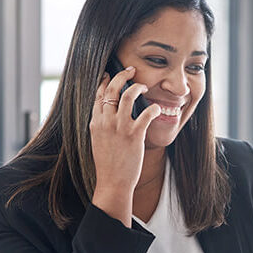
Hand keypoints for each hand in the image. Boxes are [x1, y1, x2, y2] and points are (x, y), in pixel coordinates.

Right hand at [90, 67, 161, 225]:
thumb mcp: (98, 142)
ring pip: (127, 96)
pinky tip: (157, 109)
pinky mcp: (134, 135)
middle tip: (131, 69)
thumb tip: (109, 115)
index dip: (105, 81)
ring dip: (137, 87)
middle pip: (111, 89)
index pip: (98, 94)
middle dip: (121, 75)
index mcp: (95, 122)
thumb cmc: (108, 165)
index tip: (111, 74)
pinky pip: (146, 113)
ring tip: (144, 87)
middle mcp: (105, 122)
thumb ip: (102, 126)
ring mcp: (119, 128)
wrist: (112, 183)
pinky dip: (153, 108)